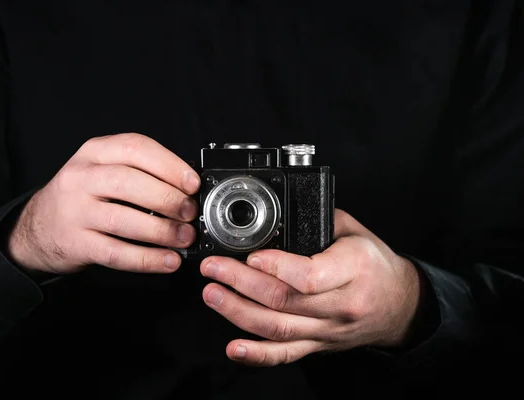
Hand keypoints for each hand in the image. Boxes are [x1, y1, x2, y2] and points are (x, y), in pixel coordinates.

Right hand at [7, 133, 199, 273]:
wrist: (37, 227)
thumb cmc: (83, 196)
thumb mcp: (102, 169)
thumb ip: (139, 171)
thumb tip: (188, 189)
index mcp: (95, 152)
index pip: (135, 148)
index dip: (169, 165)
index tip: (192, 183)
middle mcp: (81, 177)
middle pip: (128, 181)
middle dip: (167, 197)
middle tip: (190, 212)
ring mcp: (75, 211)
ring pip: (122, 219)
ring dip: (161, 230)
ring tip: (185, 237)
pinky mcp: (76, 243)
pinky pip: (115, 253)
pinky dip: (147, 259)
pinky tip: (168, 261)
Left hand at [199, 209, 421, 365]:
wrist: (399, 305)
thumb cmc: (375, 264)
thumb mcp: (355, 231)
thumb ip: (319, 221)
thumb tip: (277, 216)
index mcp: (353, 268)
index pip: (310, 276)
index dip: (274, 268)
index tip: (250, 255)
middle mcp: (340, 304)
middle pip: (284, 301)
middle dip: (240, 283)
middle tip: (214, 268)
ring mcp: (328, 329)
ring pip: (278, 328)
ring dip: (238, 312)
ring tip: (213, 294)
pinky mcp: (318, 345)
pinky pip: (286, 354)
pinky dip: (257, 354)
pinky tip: (234, 348)